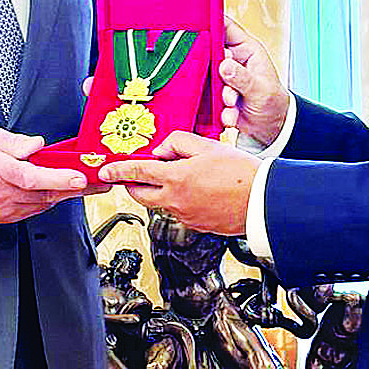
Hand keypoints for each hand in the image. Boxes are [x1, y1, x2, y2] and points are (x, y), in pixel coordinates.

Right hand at [0, 127, 98, 223]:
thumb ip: (14, 141)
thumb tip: (36, 144)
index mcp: (1, 172)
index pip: (33, 177)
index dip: (59, 178)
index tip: (79, 177)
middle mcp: (7, 194)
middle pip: (48, 193)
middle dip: (78, 188)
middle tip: (101, 182)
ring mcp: (9, 208)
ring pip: (46, 203)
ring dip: (67, 194)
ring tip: (88, 184)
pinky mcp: (10, 217)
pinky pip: (37, 209)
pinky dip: (51, 200)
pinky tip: (61, 191)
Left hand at [98, 131, 258, 235]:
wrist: (262, 201)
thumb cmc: (242, 173)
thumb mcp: (208, 146)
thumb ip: (178, 142)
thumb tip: (162, 149)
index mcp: (176, 179)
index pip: (136, 174)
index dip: (117, 172)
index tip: (106, 171)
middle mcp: (176, 201)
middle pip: (140, 196)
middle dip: (133, 185)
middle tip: (136, 175)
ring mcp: (185, 216)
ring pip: (160, 204)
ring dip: (160, 191)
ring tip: (180, 177)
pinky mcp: (196, 225)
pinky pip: (178, 211)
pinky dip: (179, 200)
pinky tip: (197, 190)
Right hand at [220, 15, 288, 145]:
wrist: (270, 128)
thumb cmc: (272, 101)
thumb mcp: (261, 89)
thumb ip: (243, 78)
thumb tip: (224, 65)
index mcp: (247, 49)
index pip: (226, 27)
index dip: (212, 23)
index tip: (198, 27)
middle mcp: (232, 60)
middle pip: (210, 52)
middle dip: (214, 70)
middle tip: (222, 81)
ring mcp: (222, 76)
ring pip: (208, 77)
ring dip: (218, 94)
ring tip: (232, 104)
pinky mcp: (215, 93)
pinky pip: (208, 97)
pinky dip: (218, 108)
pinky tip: (230, 116)